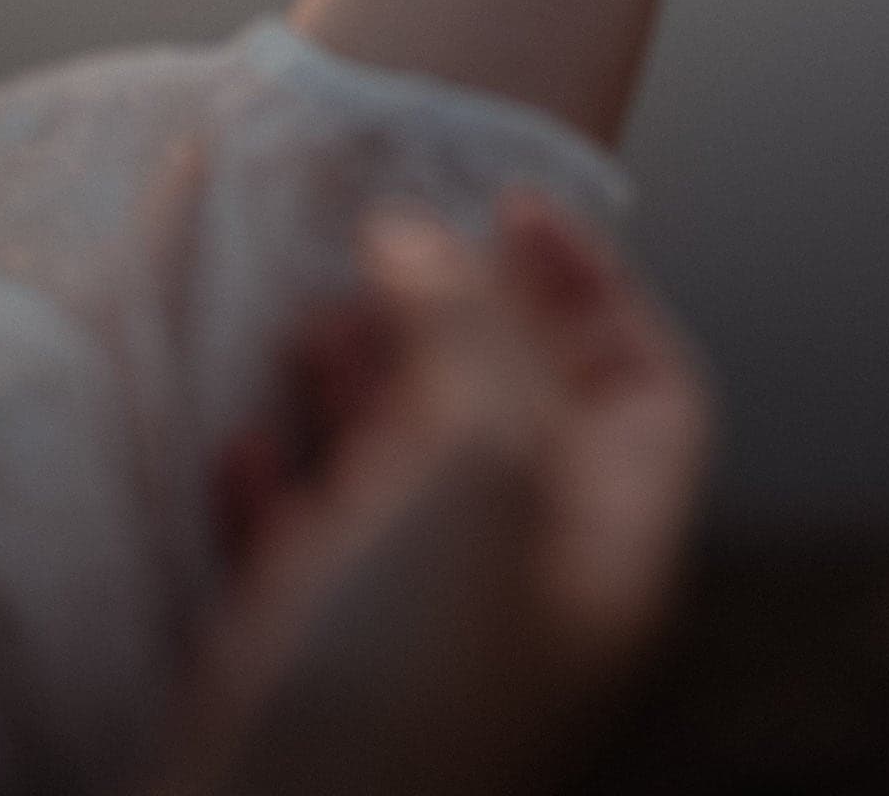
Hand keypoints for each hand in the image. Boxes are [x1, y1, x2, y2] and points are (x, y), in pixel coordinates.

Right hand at [146, 198, 710, 795]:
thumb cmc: (400, 684)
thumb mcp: (474, 472)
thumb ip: (468, 337)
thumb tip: (423, 238)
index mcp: (605, 555)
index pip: (648, 393)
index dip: (595, 287)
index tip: (513, 204)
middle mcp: (523, 595)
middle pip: (520, 418)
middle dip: (458, 318)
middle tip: (385, 244)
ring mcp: (413, 642)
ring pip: (405, 479)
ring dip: (361, 385)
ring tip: (308, 322)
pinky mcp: (308, 677)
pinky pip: (306, 555)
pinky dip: (279, 486)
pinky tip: (240, 447)